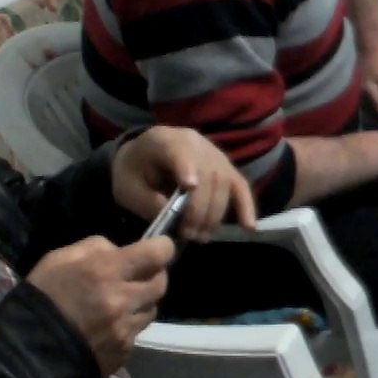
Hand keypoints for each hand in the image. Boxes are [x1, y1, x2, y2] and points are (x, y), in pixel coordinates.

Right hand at [25, 236, 173, 375]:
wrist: (28, 350)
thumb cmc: (42, 297)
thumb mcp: (59, 258)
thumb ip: (95, 248)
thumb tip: (120, 250)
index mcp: (107, 271)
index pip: (157, 254)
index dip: (162, 247)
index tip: (159, 247)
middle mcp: (124, 299)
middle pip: (161, 282)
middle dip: (153, 275)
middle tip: (138, 275)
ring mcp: (126, 327)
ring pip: (152, 307)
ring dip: (142, 301)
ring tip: (121, 302)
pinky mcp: (125, 349)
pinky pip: (138, 330)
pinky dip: (130, 324)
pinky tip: (110, 325)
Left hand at [111, 126, 255, 240]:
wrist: (143, 157)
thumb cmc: (133, 173)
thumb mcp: (128, 188)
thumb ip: (147, 201)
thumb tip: (173, 219)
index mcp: (163, 140)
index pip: (179, 151)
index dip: (186, 167)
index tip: (189, 187)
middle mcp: (195, 141)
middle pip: (206, 174)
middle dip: (199, 208)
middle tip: (189, 234)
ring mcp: (214, 153)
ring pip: (224, 182)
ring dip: (215, 214)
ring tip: (201, 236)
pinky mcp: (226, 167)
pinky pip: (240, 185)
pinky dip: (246, 206)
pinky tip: (249, 227)